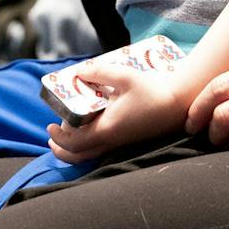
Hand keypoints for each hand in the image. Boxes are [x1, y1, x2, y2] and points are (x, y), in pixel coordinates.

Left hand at [46, 60, 187, 163]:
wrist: (178, 104)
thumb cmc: (153, 90)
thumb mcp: (125, 76)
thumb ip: (100, 72)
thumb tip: (80, 72)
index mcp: (107, 129)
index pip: (74, 142)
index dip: (59, 137)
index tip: (50, 126)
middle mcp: (112, 141)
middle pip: (78, 156)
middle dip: (61, 149)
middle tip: (53, 135)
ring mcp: (120, 143)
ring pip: (90, 155)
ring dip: (74, 148)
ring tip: (69, 131)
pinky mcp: (128, 141)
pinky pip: (101, 149)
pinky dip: (89, 144)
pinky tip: (91, 126)